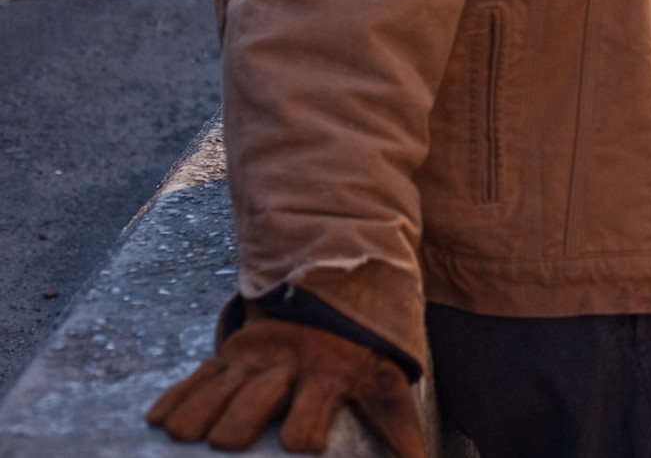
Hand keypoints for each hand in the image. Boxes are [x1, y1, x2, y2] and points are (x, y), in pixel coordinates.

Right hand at [147, 312, 423, 456]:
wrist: (336, 297)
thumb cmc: (361, 357)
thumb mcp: (386, 385)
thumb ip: (402, 429)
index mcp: (326, 379)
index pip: (306, 420)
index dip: (302, 435)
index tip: (299, 444)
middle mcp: (284, 369)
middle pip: (247, 410)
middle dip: (235, 431)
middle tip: (231, 441)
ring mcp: (252, 360)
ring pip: (213, 395)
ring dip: (197, 422)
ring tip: (190, 438)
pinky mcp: (227, 354)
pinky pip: (193, 379)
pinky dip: (174, 401)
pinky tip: (159, 423)